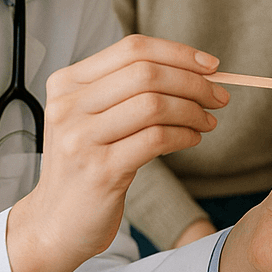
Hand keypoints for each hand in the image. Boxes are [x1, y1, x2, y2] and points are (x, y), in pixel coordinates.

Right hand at [6, 35, 228, 271]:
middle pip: (146, 73)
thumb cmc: (82, 165)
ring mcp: (82, 138)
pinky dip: (184, 135)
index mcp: (67, 83)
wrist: (53, 223)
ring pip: (154, 105)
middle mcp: (70, 106)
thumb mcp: (89, 117)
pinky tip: (192, 138)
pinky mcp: (101, 171)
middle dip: (193, 82)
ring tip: (207, 120)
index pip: (132, 48)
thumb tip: (191, 69)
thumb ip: (125, 89)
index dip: (177, 53)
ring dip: (193, 110)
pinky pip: (156, 139)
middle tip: (218, 95)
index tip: (210, 65)